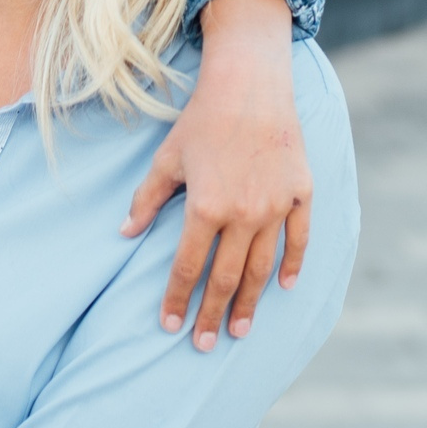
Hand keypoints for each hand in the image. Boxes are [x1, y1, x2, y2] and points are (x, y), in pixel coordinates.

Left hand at [123, 0, 311, 350]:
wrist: (250, 83)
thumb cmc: (202, 119)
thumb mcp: (166, 158)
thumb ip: (147, 200)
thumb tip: (125, 232)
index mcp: (205, 207)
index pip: (186, 266)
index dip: (176, 298)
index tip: (168, 325)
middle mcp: (243, 214)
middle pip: (226, 278)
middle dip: (213, 315)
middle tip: (204, 344)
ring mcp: (277, 206)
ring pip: (262, 268)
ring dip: (250, 302)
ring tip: (240, 330)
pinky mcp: (301, 193)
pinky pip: (298, 239)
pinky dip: (292, 265)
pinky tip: (283, 287)